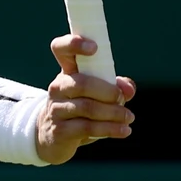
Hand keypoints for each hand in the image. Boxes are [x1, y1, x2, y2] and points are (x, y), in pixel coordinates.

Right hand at [36, 34, 135, 163]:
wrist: (52, 137)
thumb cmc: (79, 109)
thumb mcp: (96, 94)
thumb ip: (115, 87)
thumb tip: (129, 89)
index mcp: (67, 72)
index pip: (61, 49)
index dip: (74, 43)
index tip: (94, 47)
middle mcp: (58, 87)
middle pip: (82, 83)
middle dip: (108, 91)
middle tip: (121, 98)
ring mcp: (56, 109)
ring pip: (88, 107)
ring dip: (113, 113)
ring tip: (128, 117)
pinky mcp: (60, 130)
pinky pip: (87, 127)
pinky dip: (110, 129)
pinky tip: (123, 131)